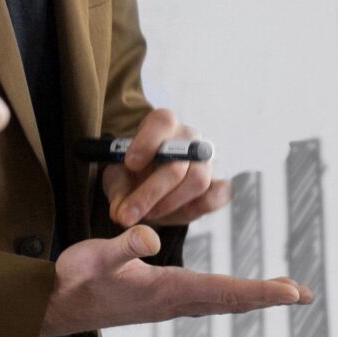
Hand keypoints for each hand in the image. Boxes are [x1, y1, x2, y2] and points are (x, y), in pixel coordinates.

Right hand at [42, 225, 313, 336]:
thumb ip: (122, 245)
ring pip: (220, 301)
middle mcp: (172, 302)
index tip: (293, 293)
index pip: (224, 292)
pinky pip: (206, 299)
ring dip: (252, 297)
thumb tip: (151, 236)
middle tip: (305, 295)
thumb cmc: (68, 281)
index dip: (261, 292)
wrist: (47, 309)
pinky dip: (230, 295)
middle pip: (231, 300)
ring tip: (284, 293)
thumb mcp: (92, 256)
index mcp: (165, 292)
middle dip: (268, 296)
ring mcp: (166, 304)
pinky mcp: (157, 301)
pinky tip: (237, 294)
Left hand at [102, 107, 228, 227]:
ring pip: (198, 180)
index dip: (148, 142)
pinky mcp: (217, 185)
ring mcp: (206, 163)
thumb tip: (122, 213)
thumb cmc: (132, 176)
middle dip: (151, 192)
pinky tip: (179, 213)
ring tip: (149, 214)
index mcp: (162, 127)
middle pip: (178, 162)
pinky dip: (201, 206)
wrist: (148, 189)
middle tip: (129, 214)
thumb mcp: (116, 179)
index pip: (163, 122)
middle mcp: (189, 141)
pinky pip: (220, 194)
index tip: (130, 163)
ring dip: (169, 203)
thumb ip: (118, 192)